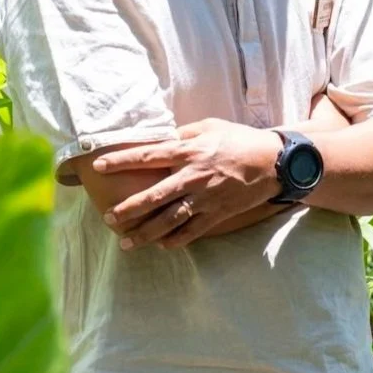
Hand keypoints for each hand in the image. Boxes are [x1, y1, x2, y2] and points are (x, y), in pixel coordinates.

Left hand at [95, 118, 282, 250]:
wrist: (273, 162)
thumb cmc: (239, 139)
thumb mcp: (209, 126)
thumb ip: (182, 133)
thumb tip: (159, 138)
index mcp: (189, 151)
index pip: (148, 156)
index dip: (121, 161)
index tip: (99, 165)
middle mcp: (193, 176)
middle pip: (154, 195)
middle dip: (128, 208)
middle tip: (108, 217)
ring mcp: (206, 198)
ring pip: (170, 219)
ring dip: (146, 233)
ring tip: (126, 242)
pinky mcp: (218, 213)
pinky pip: (192, 231)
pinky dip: (175, 240)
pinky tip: (160, 245)